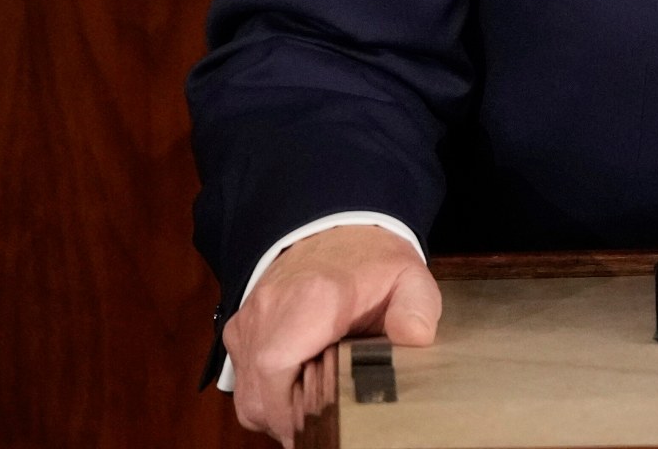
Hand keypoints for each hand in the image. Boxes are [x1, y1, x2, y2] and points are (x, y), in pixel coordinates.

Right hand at [223, 225, 441, 445]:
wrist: (336, 229)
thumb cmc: (373, 262)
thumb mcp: (409, 278)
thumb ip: (417, 308)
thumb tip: (415, 336)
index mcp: (312, 299)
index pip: (276, 368)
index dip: (291, 412)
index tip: (322, 428)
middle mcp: (270, 310)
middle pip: (258, 395)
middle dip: (289, 423)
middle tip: (326, 427)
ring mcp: (250, 320)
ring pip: (246, 395)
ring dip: (276, 414)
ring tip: (315, 411)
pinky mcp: (241, 330)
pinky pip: (243, 381)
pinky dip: (266, 398)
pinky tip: (298, 393)